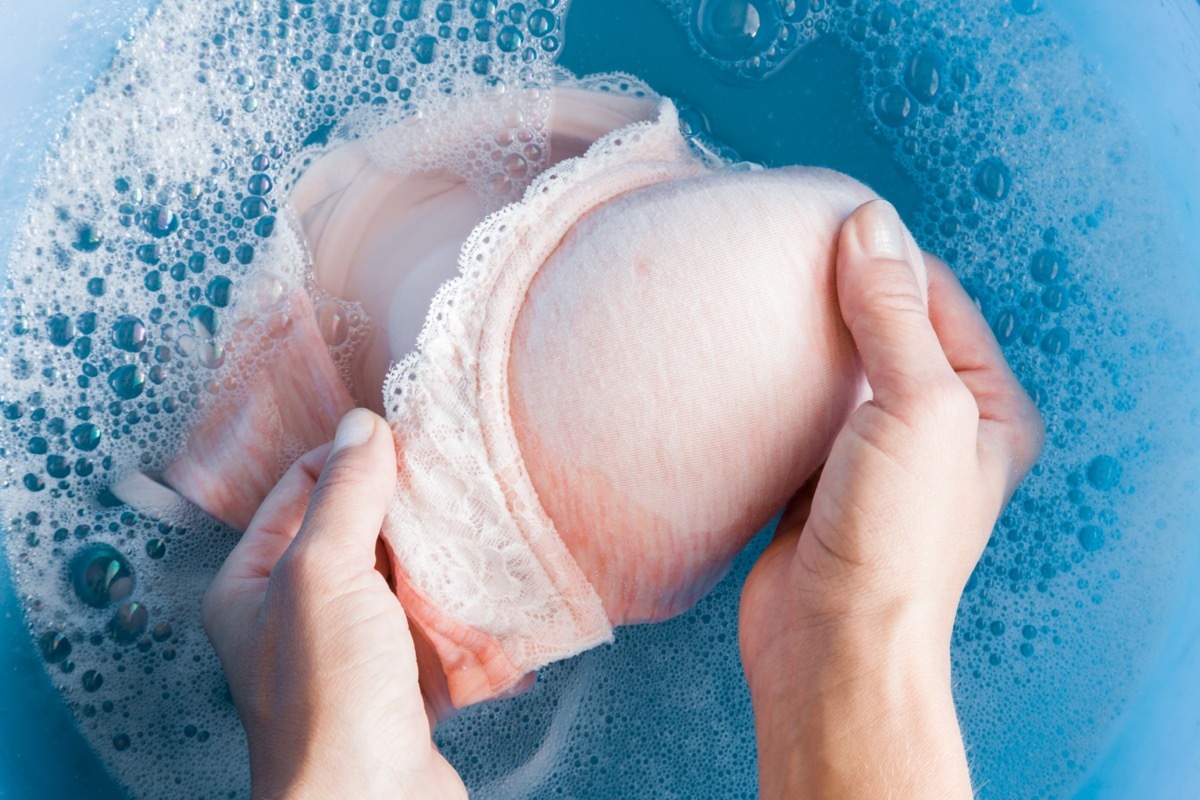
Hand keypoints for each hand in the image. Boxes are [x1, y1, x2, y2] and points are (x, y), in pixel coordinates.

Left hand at [202, 409, 465, 799]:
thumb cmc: (328, 702)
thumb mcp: (324, 576)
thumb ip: (344, 497)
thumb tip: (361, 425)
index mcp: (253, 587)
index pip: (300, 490)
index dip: (350, 458)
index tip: (403, 436)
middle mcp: (296, 618)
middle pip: (356, 533)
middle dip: (405, 506)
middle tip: (451, 473)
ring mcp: (350, 654)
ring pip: (400, 579)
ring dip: (440, 557)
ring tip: (480, 522)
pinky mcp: (400, 686)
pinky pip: (435, 630)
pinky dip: (465, 612)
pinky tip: (495, 590)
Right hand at [739, 200, 1043, 798]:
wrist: (831, 644)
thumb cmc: (894, 538)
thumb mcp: (915, 408)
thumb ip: (892, 313)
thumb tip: (869, 222)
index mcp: (984, 405)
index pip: (934, 297)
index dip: (882, 255)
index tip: (822, 219)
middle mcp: (935, 425)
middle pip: (883, 326)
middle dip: (836, 289)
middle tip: (778, 250)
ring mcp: (873, 452)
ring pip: (835, 365)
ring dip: (799, 334)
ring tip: (752, 294)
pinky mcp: (817, 476)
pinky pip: (795, 405)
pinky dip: (772, 379)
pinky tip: (738, 358)